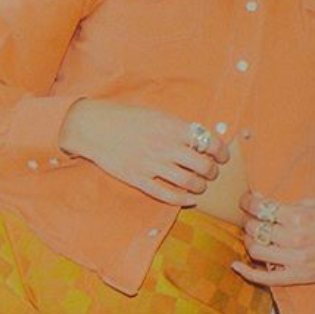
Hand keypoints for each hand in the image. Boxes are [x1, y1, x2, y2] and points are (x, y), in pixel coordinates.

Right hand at [60, 100, 231, 205]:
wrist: (93, 126)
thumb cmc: (124, 117)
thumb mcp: (154, 113)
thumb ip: (176, 126)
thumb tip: (198, 137)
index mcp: (171, 127)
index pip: (208, 142)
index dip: (220, 151)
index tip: (221, 156)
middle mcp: (165, 146)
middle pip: (202, 165)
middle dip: (212, 171)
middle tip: (211, 172)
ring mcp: (152, 164)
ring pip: (188, 182)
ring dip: (200, 186)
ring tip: (201, 185)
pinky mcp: (139, 179)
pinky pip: (167, 194)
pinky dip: (184, 200)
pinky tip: (190, 199)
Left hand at [230, 191, 314, 284]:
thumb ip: (290, 205)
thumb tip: (263, 202)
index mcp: (301, 217)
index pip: (262, 208)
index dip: (248, 202)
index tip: (246, 200)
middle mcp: (296, 239)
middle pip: (256, 228)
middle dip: (248, 220)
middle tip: (250, 217)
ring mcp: (297, 260)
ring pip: (256, 250)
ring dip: (249, 240)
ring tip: (253, 235)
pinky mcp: (299, 276)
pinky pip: (266, 278)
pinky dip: (248, 273)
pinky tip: (237, 265)